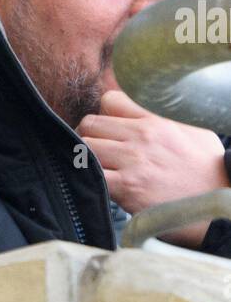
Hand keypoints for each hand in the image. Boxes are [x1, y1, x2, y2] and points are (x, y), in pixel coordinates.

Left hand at [78, 89, 228, 246]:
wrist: (219, 202)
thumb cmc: (209, 170)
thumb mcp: (193, 131)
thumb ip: (165, 119)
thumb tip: (148, 114)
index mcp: (156, 119)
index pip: (109, 100)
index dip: (104, 115)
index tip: (109, 130)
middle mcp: (141, 136)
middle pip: (90, 123)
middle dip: (89, 137)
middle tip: (98, 153)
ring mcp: (133, 161)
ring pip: (84, 147)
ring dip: (86, 159)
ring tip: (99, 170)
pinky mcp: (127, 187)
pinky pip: (91, 175)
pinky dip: (90, 180)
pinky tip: (103, 187)